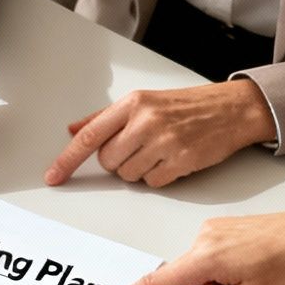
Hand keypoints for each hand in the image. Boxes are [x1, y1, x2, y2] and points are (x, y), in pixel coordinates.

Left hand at [45, 79, 275, 187]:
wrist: (232, 109)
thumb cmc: (187, 105)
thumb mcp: (144, 101)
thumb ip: (105, 117)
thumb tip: (73, 129)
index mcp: (133, 104)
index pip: (90, 136)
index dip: (67, 159)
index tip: (53, 175)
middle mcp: (146, 121)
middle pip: (108, 161)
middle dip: (119, 161)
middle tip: (140, 147)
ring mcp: (164, 141)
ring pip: (129, 176)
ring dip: (139, 170)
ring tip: (160, 151)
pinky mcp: (181, 160)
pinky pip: (152, 183)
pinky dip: (159, 177)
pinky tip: (173, 159)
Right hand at [97, 194, 284, 284]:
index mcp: (206, 258)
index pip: (157, 283)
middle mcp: (202, 239)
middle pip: (183, 280)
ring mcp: (211, 230)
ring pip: (197, 269)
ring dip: (214, 281)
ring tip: (250, 276)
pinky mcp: (221, 227)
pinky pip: (209, 256)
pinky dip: (221, 268)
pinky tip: (250, 264)